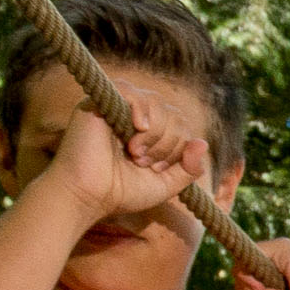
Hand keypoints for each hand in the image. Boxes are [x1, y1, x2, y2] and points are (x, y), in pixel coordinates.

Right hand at [18, 100, 205, 241]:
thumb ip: (189, 168)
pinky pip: (132, 93)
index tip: (156, 169)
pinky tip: (137, 129)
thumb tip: (203, 143)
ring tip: (135, 153)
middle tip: (143, 163)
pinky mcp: (98, 103)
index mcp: (149, 134)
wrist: (87, 196)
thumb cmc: (121, 192)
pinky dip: (142, 110)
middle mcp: (133, 118)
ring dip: (155, 133)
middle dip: (168, 143)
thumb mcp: (166, 184)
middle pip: (173, 114)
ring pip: (157, 104)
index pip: (181, 126)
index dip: (178, 148)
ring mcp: (116, 108)